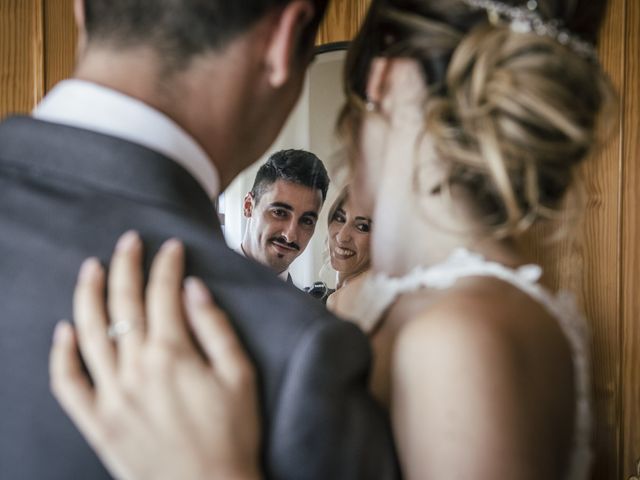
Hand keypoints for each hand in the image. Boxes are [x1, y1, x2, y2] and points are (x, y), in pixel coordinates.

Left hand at [49, 231, 260, 479]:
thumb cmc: (233, 433)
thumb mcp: (240, 375)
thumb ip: (215, 327)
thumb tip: (192, 288)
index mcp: (172, 355)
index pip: (163, 294)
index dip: (167, 265)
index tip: (171, 247)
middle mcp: (134, 369)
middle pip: (123, 304)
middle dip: (126, 266)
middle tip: (129, 241)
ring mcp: (110, 395)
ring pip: (89, 333)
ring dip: (88, 294)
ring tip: (90, 267)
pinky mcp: (98, 421)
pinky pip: (69, 384)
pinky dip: (62, 355)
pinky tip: (64, 331)